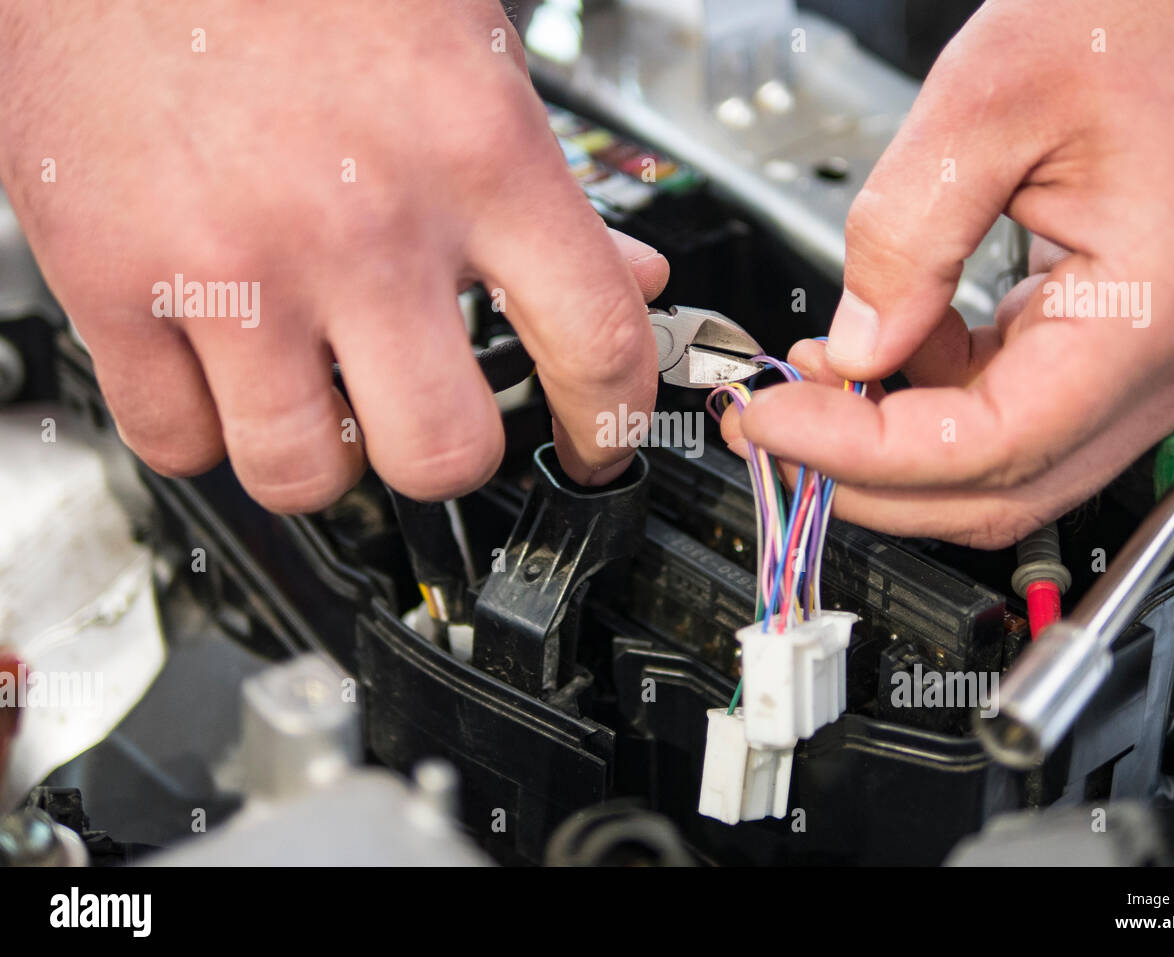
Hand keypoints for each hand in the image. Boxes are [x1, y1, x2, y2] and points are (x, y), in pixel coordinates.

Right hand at [0, 1, 666, 510]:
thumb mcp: (474, 65)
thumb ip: (557, 196)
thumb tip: (631, 280)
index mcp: (479, 154)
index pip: (595, 345)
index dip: (611, 428)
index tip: (595, 452)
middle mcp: (363, 220)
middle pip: (444, 453)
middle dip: (447, 457)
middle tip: (431, 421)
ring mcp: (233, 259)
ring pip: (303, 473)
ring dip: (323, 458)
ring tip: (314, 399)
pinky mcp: (110, 277)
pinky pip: (176, 440)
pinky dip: (205, 430)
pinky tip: (221, 372)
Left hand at [726, 0, 1173, 546]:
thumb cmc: (1135, 26)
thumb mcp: (987, 103)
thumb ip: (908, 236)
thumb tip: (856, 347)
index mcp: (1155, 308)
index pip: (994, 445)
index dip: (869, 455)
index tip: (777, 423)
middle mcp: (1169, 363)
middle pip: (1000, 489)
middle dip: (871, 477)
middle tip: (776, 429)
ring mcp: (1148, 368)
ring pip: (1001, 468)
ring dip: (893, 447)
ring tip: (812, 382)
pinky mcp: (1116, 354)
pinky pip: (1011, 417)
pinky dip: (931, 405)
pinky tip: (876, 356)